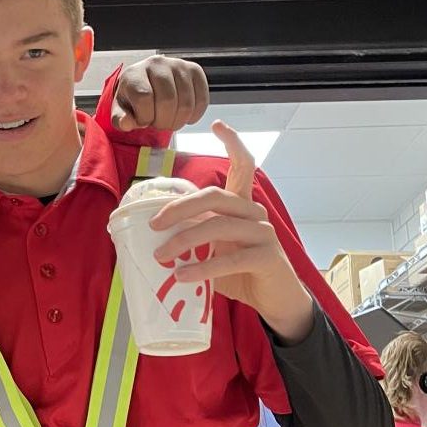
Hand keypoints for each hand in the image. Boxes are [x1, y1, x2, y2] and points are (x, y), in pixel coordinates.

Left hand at [112, 54, 208, 132]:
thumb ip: (120, 119)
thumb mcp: (121, 111)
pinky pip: (202, 100)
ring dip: (179, 120)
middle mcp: (157, 63)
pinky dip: (194, 115)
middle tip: (159, 124)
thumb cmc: (133, 99)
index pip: (144, 97)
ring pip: (186, 103)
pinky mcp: (195, 71)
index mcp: (135, 73)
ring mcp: (179, 65)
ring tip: (170, 120)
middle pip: (168, 100)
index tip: (143, 121)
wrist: (148, 83)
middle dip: (164, 122)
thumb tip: (126, 123)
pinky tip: (184, 117)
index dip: (145, 117)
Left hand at [150, 120, 313, 342]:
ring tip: (161, 256)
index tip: (217, 123)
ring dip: (184, 241)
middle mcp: (255, 213)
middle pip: (215, 196)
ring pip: (218, 225)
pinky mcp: (267, 258)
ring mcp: (264, 234)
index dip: (232, 143)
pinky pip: (229, 258)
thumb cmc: (240, 274)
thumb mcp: (215, 253)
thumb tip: (151, 241)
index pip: (243, 166)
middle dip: (180, 207)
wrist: (275, 303)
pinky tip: (182, 277)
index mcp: (243, 206)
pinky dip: (202, 268)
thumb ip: (194, 240)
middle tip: (154, 224)